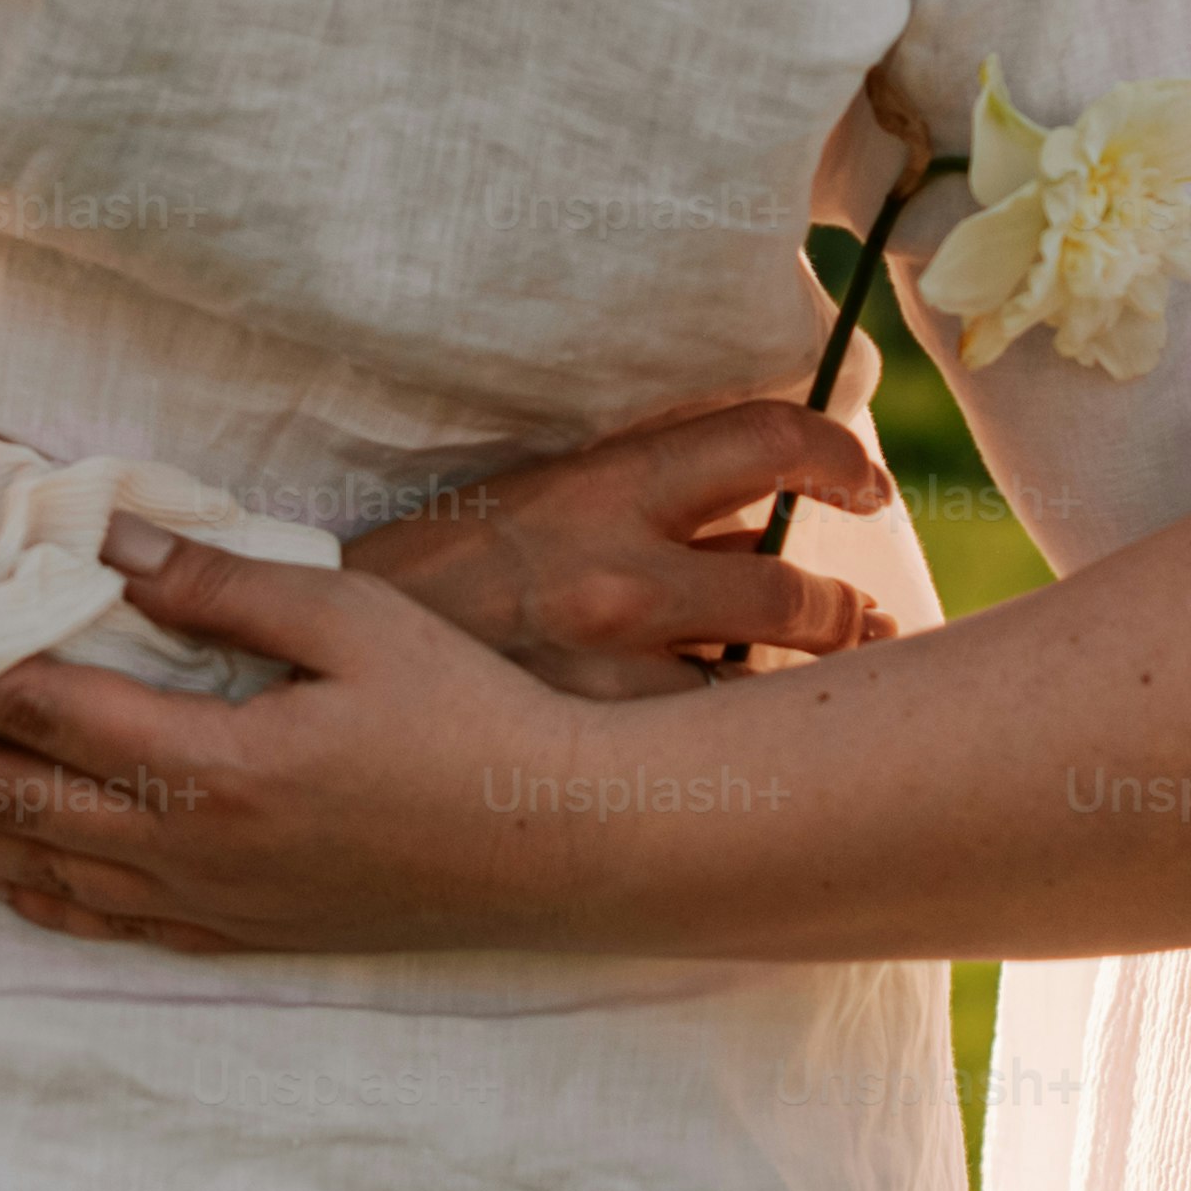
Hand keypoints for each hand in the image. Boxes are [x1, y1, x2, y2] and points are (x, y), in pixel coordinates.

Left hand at [0, 535, 625, 954]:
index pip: (45, 715)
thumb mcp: (352, 624)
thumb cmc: (464, 718)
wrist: (552, 847)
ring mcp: (211, 904)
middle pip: (16, 806)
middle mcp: (191, 849)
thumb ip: (222, 587)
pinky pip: (106, 924)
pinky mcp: (240, 934)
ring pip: (45, 875)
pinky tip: (0, 875)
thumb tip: (109, 546)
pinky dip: (33, 896)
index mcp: (213, 766)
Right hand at [340, 398, 895, 699]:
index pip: (767, 443)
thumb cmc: (432, 572)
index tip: (863, 483)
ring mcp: (613, 675)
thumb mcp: (534, 498)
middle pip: (796, 590)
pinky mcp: (595, 747)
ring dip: (804, 680)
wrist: (322, 660)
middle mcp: (622, 578)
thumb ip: (640, 500)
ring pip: (761, 680)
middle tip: (867, 618)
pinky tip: (739, 745)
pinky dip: (728, 735)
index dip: (840, 458)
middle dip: (849, 610)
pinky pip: (701, 741)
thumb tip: (747, 510)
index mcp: (603, 488)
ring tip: (831, 683)